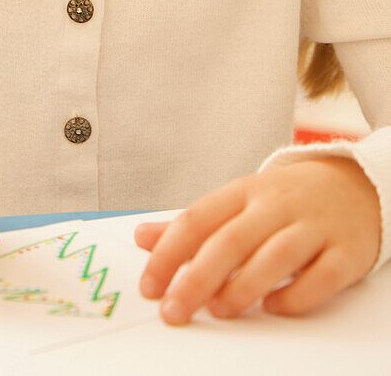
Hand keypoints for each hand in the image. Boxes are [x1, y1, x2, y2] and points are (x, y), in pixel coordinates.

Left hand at [135, 156, 380, 325]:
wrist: (354, 185)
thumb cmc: (284, 201)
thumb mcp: (237, 202)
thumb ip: (192, 225)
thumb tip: (142, 238)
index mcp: (243, 191)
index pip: (197, 219)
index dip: (168, 253)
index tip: (149, 286)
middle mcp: (276, 205)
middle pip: (230, 241)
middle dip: (196, 279)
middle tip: (173, 311)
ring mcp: (313, 227)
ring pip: (274, 256)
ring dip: (242, 287)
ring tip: (218, 310)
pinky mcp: (346, 252)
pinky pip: (321, 277)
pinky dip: (295, 296)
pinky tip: (273, 309)